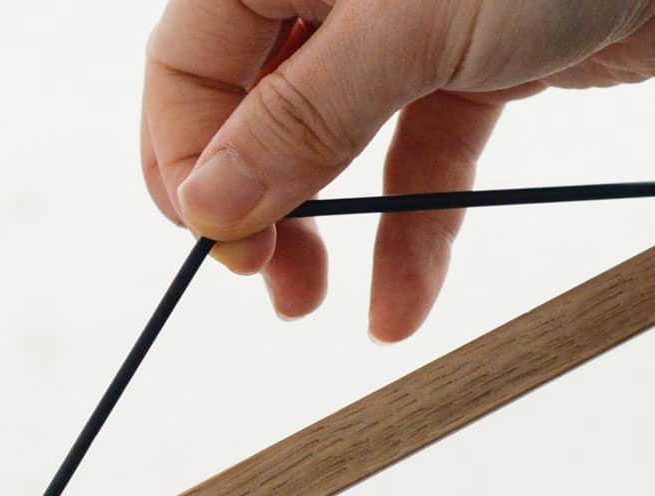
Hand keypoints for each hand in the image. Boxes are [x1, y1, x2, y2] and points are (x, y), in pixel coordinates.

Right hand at [141, 0, 654, 339]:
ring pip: (332, 143)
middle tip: (273, 284)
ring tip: (314, 307)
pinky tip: (401, 304)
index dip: (190, 161)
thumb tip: (210, 202)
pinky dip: (411, 229)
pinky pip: (416, 159)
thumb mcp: (410, 26)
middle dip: (260, 205)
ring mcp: (400, 29)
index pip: (188, 63)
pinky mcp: (465, 71)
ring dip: (327, 231)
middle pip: (254, 107)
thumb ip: (303, 113)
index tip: (225, 247)